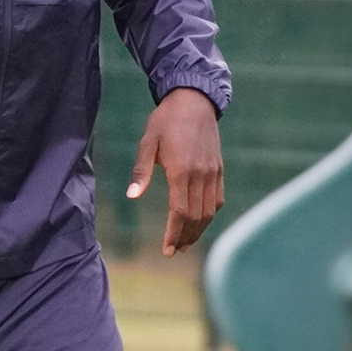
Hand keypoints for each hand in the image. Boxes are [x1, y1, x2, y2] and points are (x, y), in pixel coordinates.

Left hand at [127, 87, 223, 256]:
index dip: (174, 233)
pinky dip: (210, 214)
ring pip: (210, 211)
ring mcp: (213, 172)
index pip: (180, 212)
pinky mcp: (219, 168)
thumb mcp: (147, 142)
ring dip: (198, 230)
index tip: (166, 249)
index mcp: (181, 170)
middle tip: (173, 250)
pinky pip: (218, 198)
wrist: (194, 100)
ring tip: (185, 242)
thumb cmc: (166, 120)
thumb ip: (141, 171)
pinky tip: (200, 221)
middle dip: (185, 237)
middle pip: (197, 217)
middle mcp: (201, 174)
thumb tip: (132, 196)